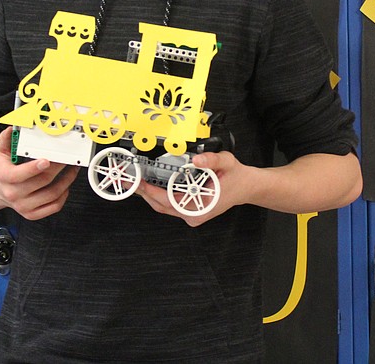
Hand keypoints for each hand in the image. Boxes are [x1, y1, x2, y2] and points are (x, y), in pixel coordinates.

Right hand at [0, 127, 77, 219]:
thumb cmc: (3, 169)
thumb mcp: (1, 152)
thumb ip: (6, 139)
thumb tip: (13, 129)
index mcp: (4, 177)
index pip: (18, 175)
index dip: (34, 168)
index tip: (46, 160)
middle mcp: (13, 193)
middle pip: (41, 181)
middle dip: (58, 168)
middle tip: (66, 158)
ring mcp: (23, 206)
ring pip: (51, 195)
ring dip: (66, 181)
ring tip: (71, 170)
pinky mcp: (31, 214)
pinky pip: (53, 207)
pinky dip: (64, 196)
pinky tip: (66, 186)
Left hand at [136, 150, 255, 226]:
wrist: (246, 187)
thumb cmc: (237, 178)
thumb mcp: (227, 162)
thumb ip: (212, 159)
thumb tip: (197, 160)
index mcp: (201, 207)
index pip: (170, 201)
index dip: (152, 192)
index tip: (140, 183)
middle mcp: (193, 215)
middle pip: (161, 206)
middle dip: (144, 193)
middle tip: (128, 180)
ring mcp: (190, 215)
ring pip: (162, 207)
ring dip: (148, 195)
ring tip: (134, 182)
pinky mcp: (188, 212)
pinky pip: (168, 205)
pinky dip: (157, 195)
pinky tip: (148, 185)